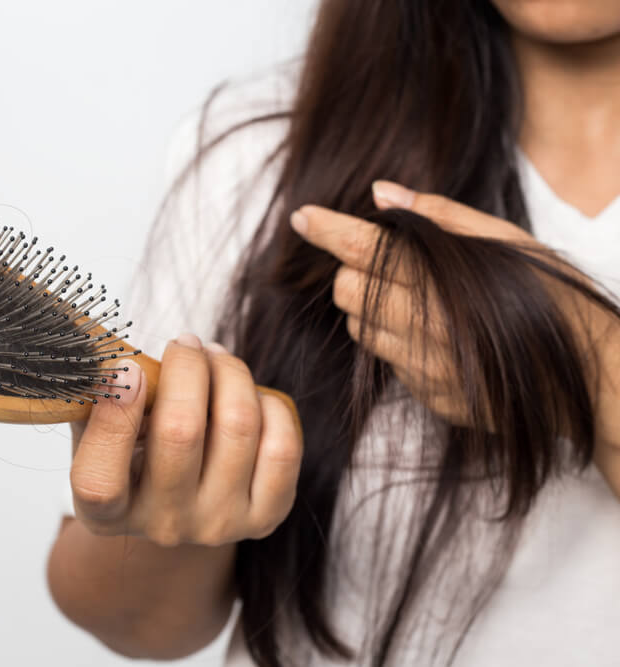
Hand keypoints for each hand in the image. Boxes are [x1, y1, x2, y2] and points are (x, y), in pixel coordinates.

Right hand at [69, 333, 301, 547]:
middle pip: (181, 432)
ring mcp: (217, 524)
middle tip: (184, 343)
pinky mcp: (265, 516)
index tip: (128, 367)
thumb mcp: (96, 431)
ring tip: (216, 357)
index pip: (100, 482)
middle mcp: (163, 526)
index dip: (115, 419)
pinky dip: (268, 405)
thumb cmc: (133, 451)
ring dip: (229, 372)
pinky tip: (248, 395)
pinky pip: (281, 446)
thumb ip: (96, 398)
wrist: (181, 501)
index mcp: (106, 514)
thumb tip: (109, 351)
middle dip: (187, 366)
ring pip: (238, 426)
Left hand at [288, 180, 538, 427]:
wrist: (594, 380)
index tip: (302, 217)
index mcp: (444, 280)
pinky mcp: (429, 398)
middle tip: (389, 262)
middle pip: (348, 290)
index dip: (328, 231)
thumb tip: (382, 193)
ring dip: (372, 308)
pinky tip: (438, 335)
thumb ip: (442, 217)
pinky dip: (398, 343)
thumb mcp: (510, 244)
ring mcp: (425, 369)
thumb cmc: (557, 299)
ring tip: (417, 299)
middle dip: (356, 270)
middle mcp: (427, 328)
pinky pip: (389, 363)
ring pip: (360, 329)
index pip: (364, 250)